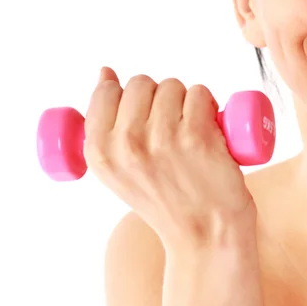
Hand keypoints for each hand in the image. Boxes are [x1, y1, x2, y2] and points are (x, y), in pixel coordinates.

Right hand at [83, 67, 257, 250]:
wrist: (204, 234)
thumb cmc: (164, 197)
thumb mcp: (117, 169)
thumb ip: (105, 123)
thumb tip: (105, 72)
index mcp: (98, 151)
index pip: (106, 90)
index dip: (129, 98)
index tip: (144, 117)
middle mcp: (126, 143)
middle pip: (140, 82)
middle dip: (158, 97)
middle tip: (170, 128)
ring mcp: (161, 138)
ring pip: (172, 85)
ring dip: (184, 101)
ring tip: (189, 132)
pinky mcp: (196, 135)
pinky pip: (199, 92)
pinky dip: (208, 105)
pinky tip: (208, 131)